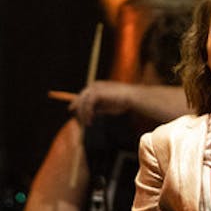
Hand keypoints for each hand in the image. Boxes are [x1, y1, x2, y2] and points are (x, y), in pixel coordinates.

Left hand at [70, 81, 188, 127]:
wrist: (137, 98)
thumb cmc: (126, 102)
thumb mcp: (110, 105)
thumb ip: (100, 108)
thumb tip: (92, 115)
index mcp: (97, 86)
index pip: (83, 95)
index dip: (77, 104)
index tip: (74, 114)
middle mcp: (95, 85)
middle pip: (80, 98)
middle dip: (77, 110)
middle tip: (79, 122)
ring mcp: (96, 88)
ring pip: (82, 102)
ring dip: (83, 114)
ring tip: (86, 124)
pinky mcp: (98, 93)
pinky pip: (88, 105)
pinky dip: (87, 114)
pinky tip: (90, 122)